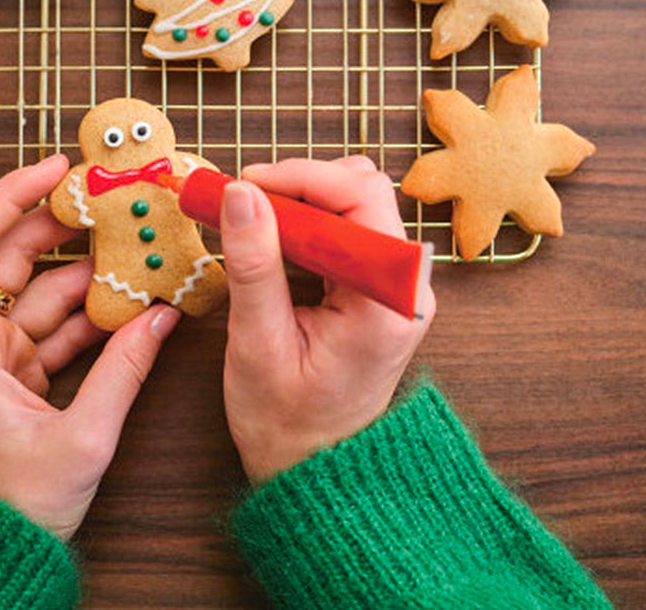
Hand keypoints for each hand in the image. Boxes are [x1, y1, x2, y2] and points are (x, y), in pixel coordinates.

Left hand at [0, 155, 180, 539]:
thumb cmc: (14, 504)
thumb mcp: (81, 438)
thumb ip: (125, 372)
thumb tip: (162, 318)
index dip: (11, 196)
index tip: (57, 170)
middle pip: (8, 258)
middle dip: (60, 228)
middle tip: (110, 202)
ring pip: (37, 293)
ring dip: (85, 275)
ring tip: (134, 251)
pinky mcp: (14, 375)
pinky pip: (53, 328)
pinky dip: (89, 316)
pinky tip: (131, 304)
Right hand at [220, 156, 435, 484]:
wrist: (314, 468)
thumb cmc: (287, 423)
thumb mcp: (259, 343)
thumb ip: (253, 265)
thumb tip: (240, 194)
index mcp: (389, 302)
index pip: (362, 198)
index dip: (303, 177)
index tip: (246, 183)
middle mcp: (406, 287)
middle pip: (364, 192)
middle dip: (300, 183)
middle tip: (243, 199)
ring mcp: (395, 287)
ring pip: (355, 205)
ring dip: (301, 200)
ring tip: (251, 217)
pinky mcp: (377, 289)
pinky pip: (347, 232)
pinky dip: (306, 222)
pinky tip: (270, 235)